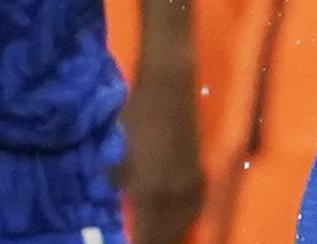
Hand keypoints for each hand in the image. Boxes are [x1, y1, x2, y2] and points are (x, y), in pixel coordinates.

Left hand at [115, 58, 203, 243]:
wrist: (169, 88)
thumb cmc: (135, 116)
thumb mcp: (118, 154)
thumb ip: (120, 182)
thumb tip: (124, 196)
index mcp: (151, 192)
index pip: (148, 236)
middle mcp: (174, 194)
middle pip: (169, 234)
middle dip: (157, 241)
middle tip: (143, 242)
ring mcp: (190, 182)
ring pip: (185, 221)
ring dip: (172, 232)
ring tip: (161, 237)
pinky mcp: (199, 169)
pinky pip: (193, 206)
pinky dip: (185, 218)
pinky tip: (177, 218)